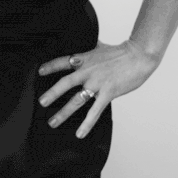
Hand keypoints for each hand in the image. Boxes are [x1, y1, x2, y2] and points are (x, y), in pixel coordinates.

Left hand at [37, 39, 159, 138]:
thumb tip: (84, 45)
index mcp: (85, 59)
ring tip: (53, 122)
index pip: (63, 62)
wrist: (138, 56)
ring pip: (76, 100)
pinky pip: (95, 111)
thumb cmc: (121, 52)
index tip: (40, 71)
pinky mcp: (108, 93)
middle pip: (65, 83)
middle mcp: (88, 71)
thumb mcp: (100, 46)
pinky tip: (80, 133)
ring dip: (63, 112)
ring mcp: (97, 83)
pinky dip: (86, 124)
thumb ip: (90, 49)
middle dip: (52, 93)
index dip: (50, 66)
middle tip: (41, 103)